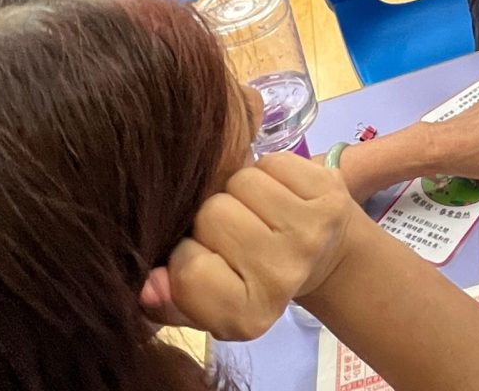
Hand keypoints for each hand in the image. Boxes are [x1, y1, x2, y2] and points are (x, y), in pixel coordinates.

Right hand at [141, 153, 355, 340]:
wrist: (327, 255)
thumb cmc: (254, 278)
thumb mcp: (207, 303)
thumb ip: (169, 301)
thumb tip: (147, 284)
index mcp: (249, 316)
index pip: (188, 271)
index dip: (184, 256)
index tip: (202, 258)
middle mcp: (284, 275)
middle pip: (211, 216)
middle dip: (210, 219)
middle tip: (232, 232)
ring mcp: (311, 232)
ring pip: (239, 182)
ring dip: (238, 191)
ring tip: (254, 211)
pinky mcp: (330, 193)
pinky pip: (272, 162)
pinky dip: (267, 171)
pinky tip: (278, 193)